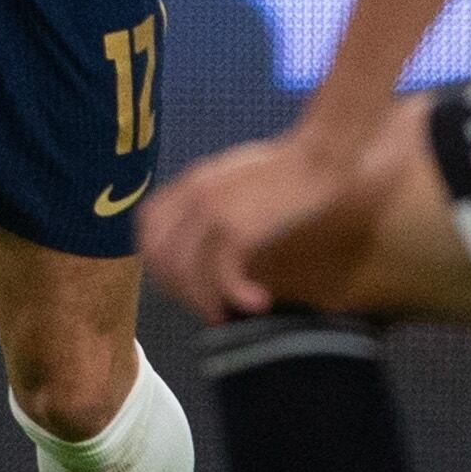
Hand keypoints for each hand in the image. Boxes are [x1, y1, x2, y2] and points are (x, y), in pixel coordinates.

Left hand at [140, 135, 355, 320]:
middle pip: (160, 258)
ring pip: (185, 274)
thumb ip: (212, 201)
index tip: (182, 283)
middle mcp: (193, 195)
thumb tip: (203, 243)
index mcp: (191, 182)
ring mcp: (212, 211)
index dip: (159, 262)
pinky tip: (257, 302)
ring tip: (228, 314)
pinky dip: (235, 297)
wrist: (322, 157)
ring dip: (204, 302)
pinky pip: (221, 277)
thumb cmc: (289, 170)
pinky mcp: (237, 229)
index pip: (148, 229)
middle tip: (207, 305)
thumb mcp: (236, 178)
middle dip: (180, 290)